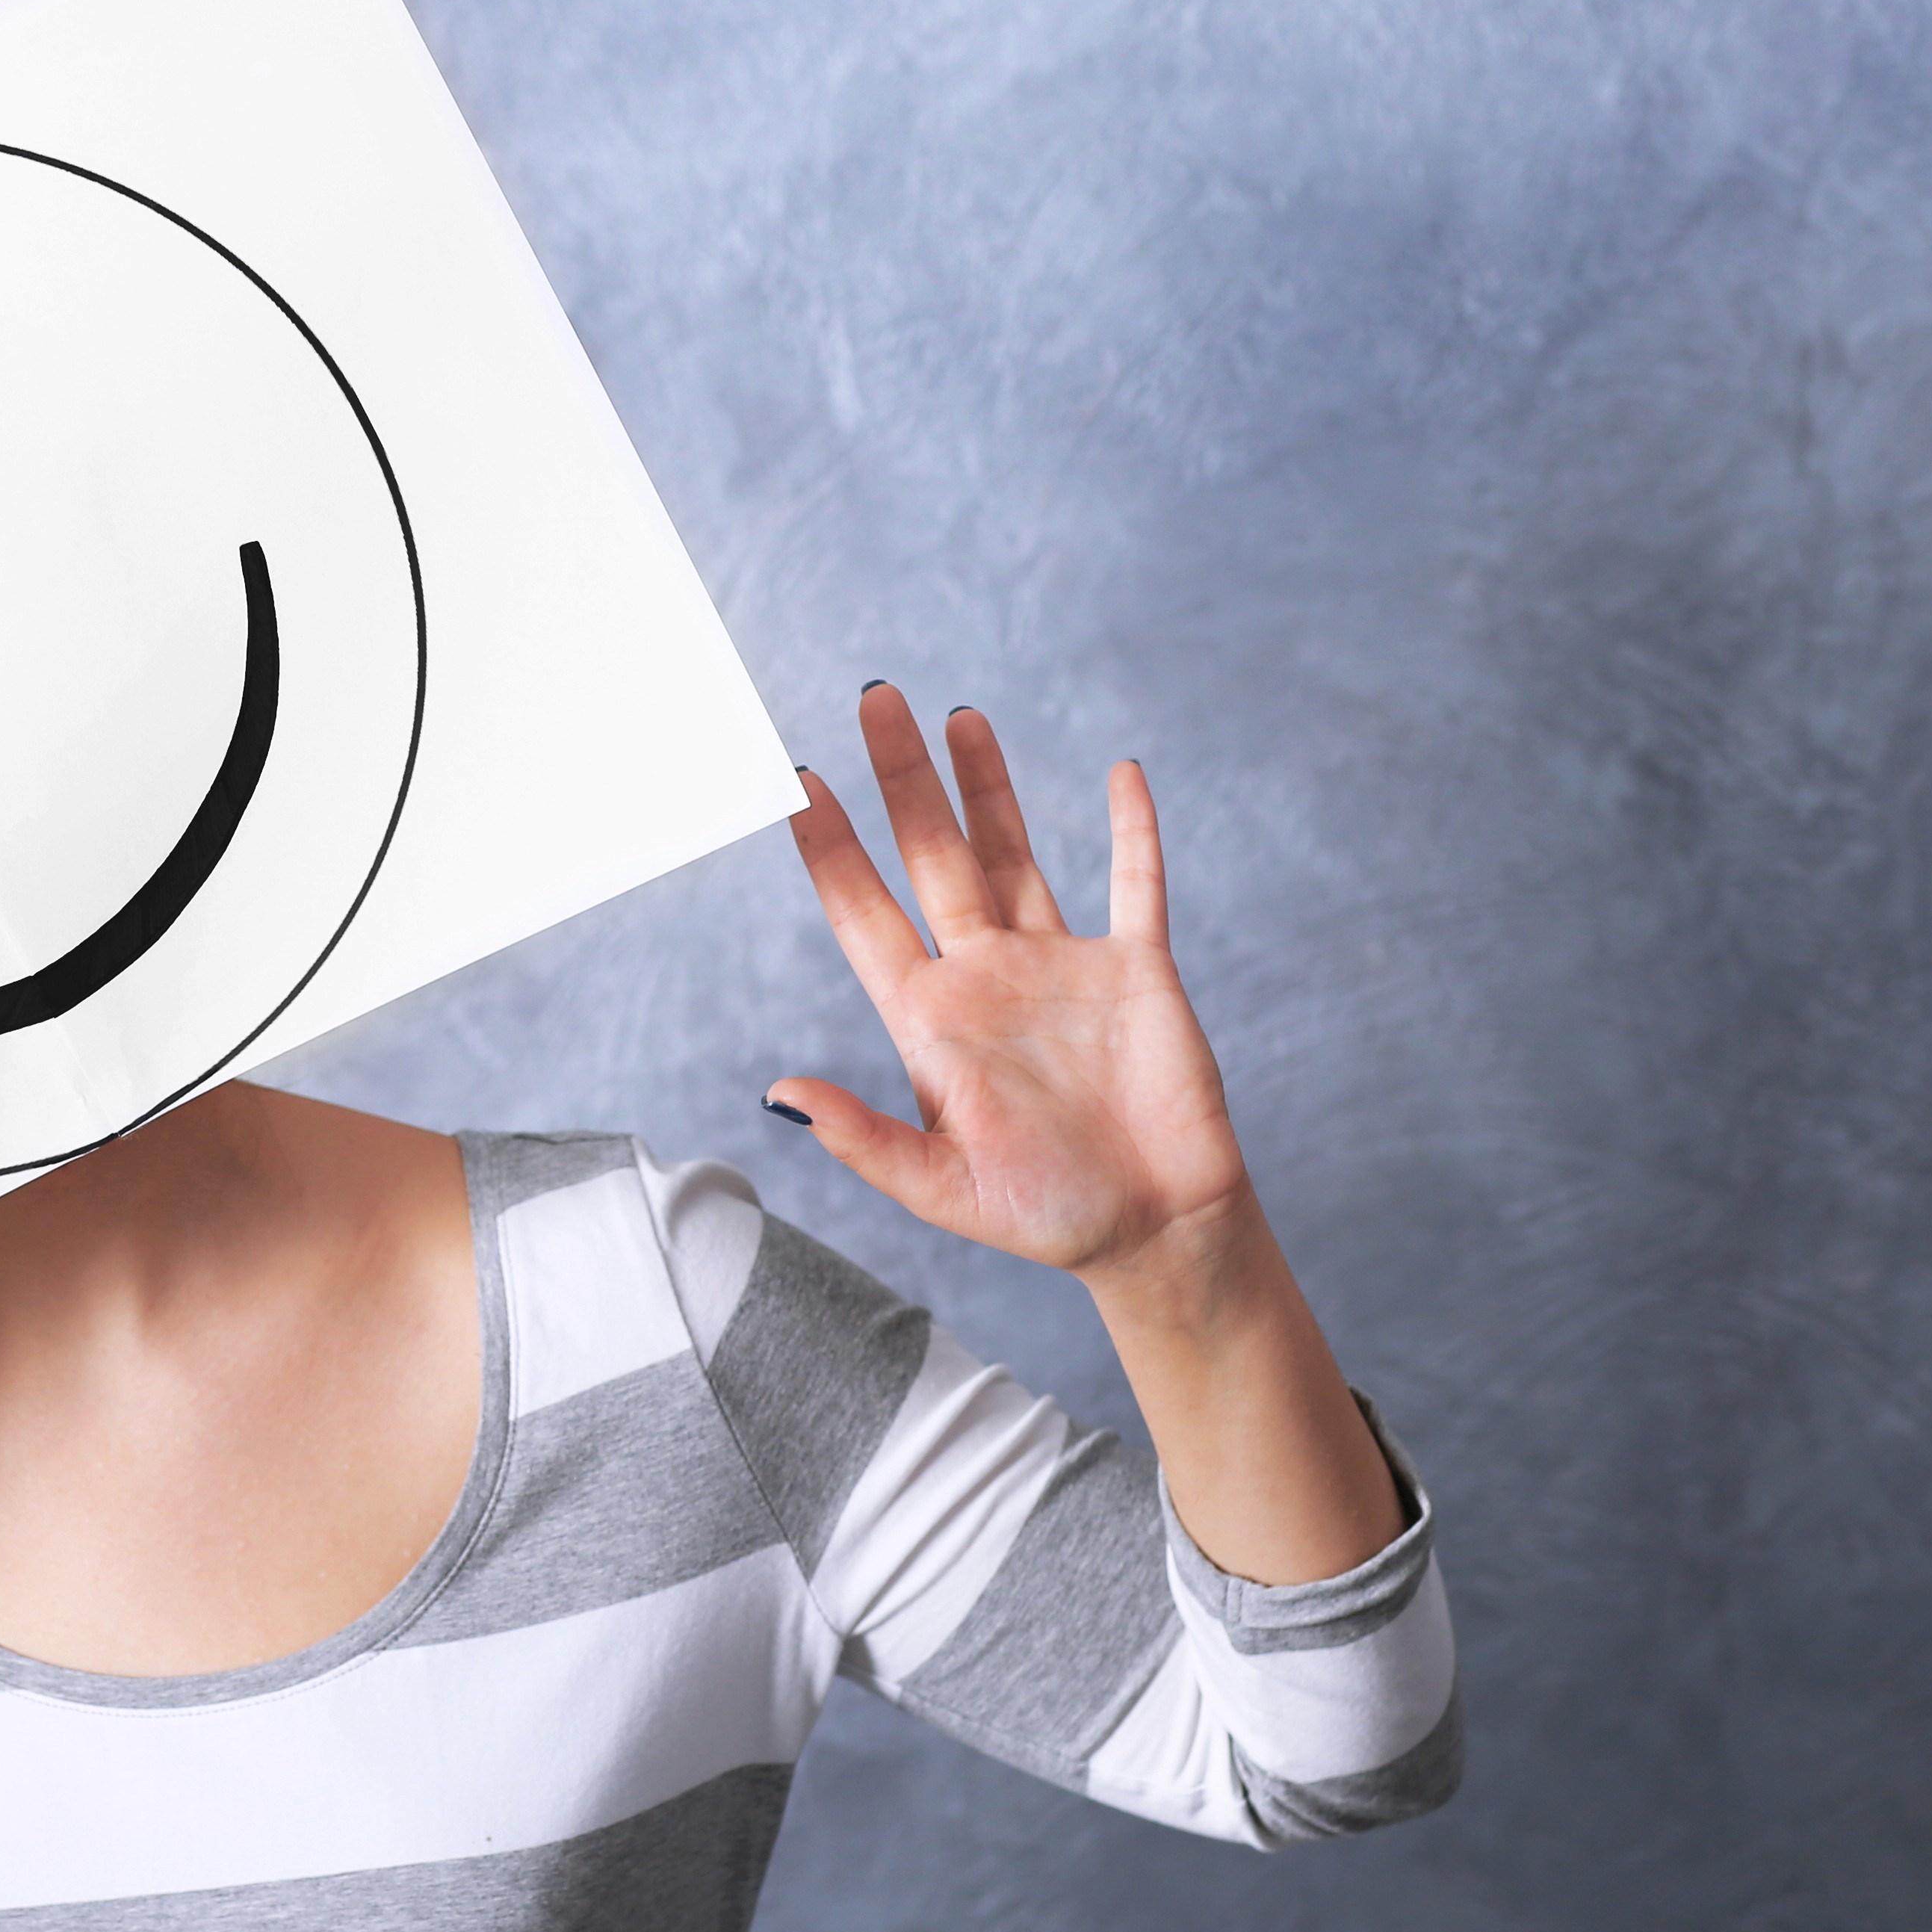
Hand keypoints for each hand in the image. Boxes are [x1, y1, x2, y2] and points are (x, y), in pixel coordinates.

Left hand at [768, 687, 1251, 1283]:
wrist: (1154, 1235)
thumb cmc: (1045, 1218)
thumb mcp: (942, 1188)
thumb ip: (863, 1139)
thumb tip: (777, 1094)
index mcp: (930, 1021)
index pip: (865, 914)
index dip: (832, 849)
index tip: (797, 782)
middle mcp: (986, 977)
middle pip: (932, 857)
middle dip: (902, 780)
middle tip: (874, 696)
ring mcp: (1061, 967)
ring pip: (1014, 852)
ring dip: (987, 786)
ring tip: (957, 716)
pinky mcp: (1137, 971)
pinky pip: (1134, 885)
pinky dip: (1132, 830)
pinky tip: (1122, 773)